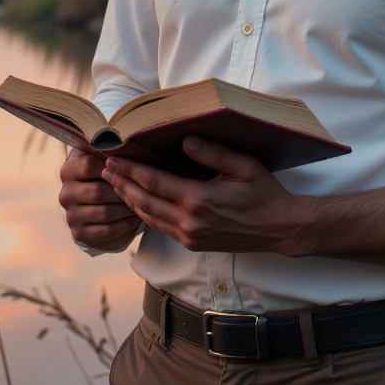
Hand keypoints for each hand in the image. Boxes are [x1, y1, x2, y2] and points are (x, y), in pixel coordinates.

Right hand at [58, 148, 144, 252]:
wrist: (94, 207)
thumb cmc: (104, 175)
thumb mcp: (102, 159)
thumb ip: (108, 150)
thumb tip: (125, 141)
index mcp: (68, 170)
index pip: (90, 166)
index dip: (114, 167)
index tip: (132, 167)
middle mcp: (65, 194)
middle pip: (98, 192)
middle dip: (123, 191)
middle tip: (143, 189)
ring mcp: (70, 216)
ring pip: (105, 213)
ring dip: (127, 209)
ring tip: (143, 203)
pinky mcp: (79, 234)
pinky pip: (106, 231)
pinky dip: (125, 225)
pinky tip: (137, 218)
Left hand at [103, 136, 304, 253]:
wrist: (279, 229)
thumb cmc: (265, 194)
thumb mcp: (245, 167)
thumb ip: (214, 153)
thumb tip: (186, 141)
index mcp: (199, 200)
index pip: (154, 182)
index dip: (130, 170)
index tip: (113, 159)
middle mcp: (189, 222)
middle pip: (144, 201)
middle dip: (121, 184)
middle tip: (104, 170)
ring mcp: (189, 236)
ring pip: (148, 217)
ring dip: (129, 200)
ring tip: (114, 184)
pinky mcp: (193, 244)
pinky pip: (160, 228)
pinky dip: (144, 214)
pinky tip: (138, 203)